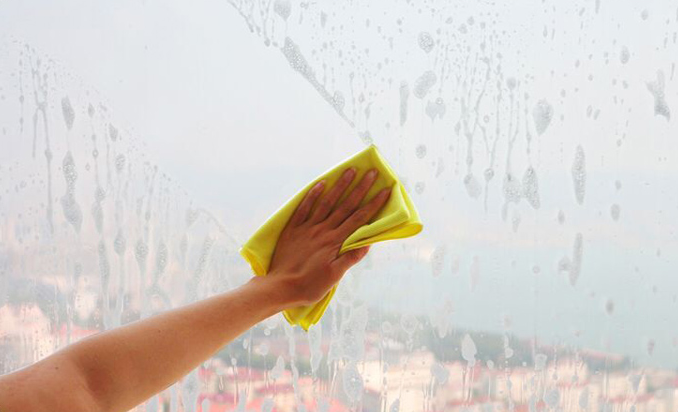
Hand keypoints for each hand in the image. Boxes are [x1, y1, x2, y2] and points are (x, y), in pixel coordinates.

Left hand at [266, 167, 390, 306]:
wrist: (279, 287)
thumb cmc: (309, 286)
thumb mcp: (333, 277)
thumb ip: (349, 258)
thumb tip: (368, 243)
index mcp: (335, 242)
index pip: (359, 219)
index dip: (374, 204)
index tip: (385, 190)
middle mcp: (323, 230)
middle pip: (345, 205)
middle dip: (360, 188)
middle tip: (371, 172)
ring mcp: (307, 228)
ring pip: (326, 202)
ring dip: (339, 185)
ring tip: (349, 170)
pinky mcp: (293, 229)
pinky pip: (303, 208)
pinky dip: (312, 195)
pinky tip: (320, 184)